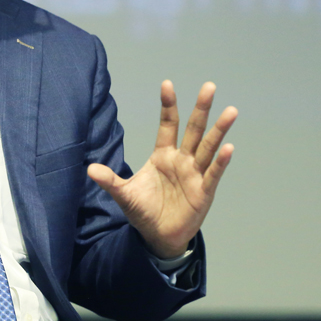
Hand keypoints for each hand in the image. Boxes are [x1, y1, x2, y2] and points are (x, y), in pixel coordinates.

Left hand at [87, 80, 237, 258]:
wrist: (158, 237)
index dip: (168, 105)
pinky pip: (213, 173)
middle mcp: (181, 160)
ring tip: (231, 111)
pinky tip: (228, 147)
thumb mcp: (124, 194)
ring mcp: (194, 174)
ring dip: (219, 130)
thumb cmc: (143, 211)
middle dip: (201, 108)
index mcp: (162, 155)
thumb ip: (109, 180)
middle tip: (209, 86)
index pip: (168, 125)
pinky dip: (221, 161)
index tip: (167, 84)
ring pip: (208, 147)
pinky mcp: (204, 191)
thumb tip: (89, 169)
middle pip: (193, 129)